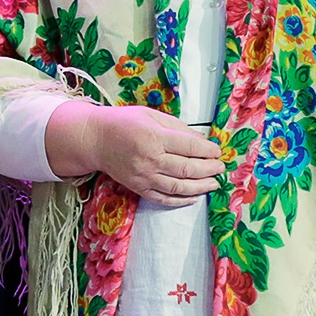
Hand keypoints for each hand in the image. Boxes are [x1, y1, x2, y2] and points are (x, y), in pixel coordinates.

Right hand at [48, 100, 223, 204]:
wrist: (95, 140)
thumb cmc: (123, 123)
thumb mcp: (151, 115)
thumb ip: (177, 127)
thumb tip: (201, 139)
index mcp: (154, 137)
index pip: (190, 146)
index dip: (208, 150)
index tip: (217, 151)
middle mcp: (150, 158)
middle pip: (188, 168)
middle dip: (209, 169)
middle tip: (220, 168)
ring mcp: (144, 176)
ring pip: (179, 187)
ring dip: (200, 187)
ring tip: (213, 183)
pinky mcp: (138, 187)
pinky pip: (163, 198)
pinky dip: (180, 200)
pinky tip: (194, 198)